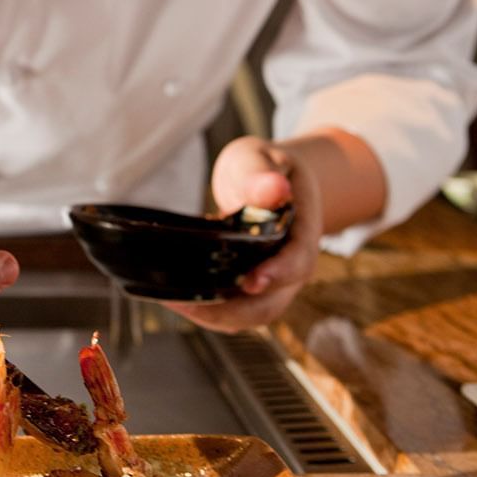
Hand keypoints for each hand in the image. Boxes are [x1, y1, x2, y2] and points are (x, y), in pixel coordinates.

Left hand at [163, 136, 323, 333]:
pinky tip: (178, 299)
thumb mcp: (262, 160)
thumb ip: (262, 175)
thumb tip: (275, 187)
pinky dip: (209, 310)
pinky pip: (234, 310)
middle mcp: (290, 266)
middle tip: (188, 304)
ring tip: (175, 303)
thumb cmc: (267, 169)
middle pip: (271, 304)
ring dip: (215, 316)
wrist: (275, 181)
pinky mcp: (249, 287)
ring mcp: (271, 281)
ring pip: (250, 315)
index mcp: (301, 233)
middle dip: (233, 311)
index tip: (250, 282)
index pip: (297, 263)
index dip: (276, 275)